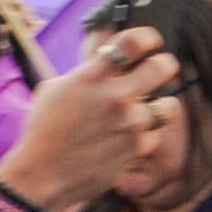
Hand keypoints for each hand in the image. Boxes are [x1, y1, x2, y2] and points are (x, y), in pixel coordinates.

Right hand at [0, 27, 176, 205]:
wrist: (44, 173)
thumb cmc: (45, 130)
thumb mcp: (56, 88)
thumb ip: (86, 71)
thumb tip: (107, 55)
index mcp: (93, 76)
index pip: (133, 42)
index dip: (148, 37)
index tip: (151, 40)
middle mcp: (115, 96)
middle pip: (163, 67)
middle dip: (164, 66)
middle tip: (160, 69)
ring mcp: (130, 122)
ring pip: (168, 104)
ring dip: (159, 105)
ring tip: (145, 109)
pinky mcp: (138, 147)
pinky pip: (155, 133)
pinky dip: (145, 135)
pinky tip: (128, 137)